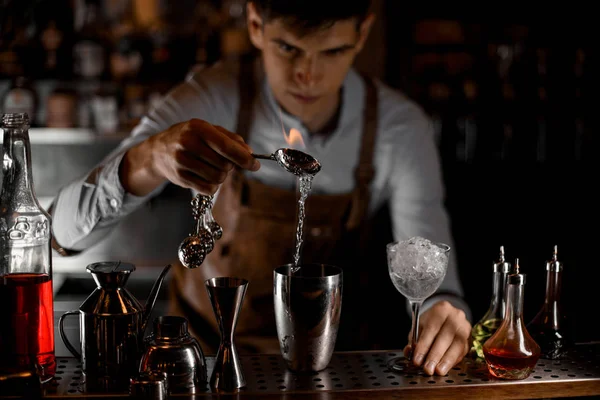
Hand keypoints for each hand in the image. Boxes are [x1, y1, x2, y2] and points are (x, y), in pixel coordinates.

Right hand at [121, 119, 259, 195]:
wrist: (159, 151)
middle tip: (224, 162)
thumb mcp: (209, 130)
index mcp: (198, 127)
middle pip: (224, 164)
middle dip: (230, 166)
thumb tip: (249, 153)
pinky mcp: (180, 177)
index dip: (244, 158)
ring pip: (218, 178)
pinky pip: (208, 189)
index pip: (226, 146)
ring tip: (212, 168)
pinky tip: (206, 177)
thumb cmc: (191, 138)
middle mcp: (187, 143)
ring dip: (221, 176)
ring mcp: (181, 161)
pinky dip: (213, 186)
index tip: (255, 166)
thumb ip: (231, 139)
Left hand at [403, 300, 470, 375]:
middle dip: (435, 355)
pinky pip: (462, 352)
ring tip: (438, 371)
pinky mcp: (469, 339)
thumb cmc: (431, 322)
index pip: (431, 328)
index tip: (417, 359)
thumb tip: (409, 351)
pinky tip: (445, 367)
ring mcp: (465, 327)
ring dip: (446, 361)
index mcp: (441, 309)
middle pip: (445, 338)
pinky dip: (452, 361)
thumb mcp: (420, 326)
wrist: (448, 317)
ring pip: (456, 346)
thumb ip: (414, 339)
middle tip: (427, 369)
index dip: (423, 346)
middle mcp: (456, 316)